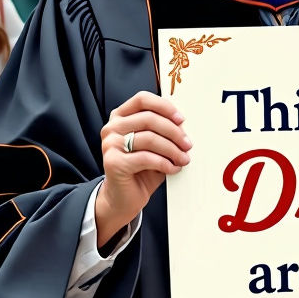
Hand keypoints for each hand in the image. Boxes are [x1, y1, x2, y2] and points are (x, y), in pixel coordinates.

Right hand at [95, 91, 191, 245]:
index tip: (181, 119)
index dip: (164, 106)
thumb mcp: (153, 145)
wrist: (123, 198)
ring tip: (183, 159)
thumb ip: (162, 131)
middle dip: (174, 132)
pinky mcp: (113, 162)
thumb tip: (184, 124)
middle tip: (188, 144)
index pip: (142, 99)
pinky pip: (146, 158)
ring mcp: (110, 144)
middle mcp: (112, 127)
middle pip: (149, 119)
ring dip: (172, 149)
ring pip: (149, 138)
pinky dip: (165, 163)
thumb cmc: (141, 169)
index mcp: (120, 117)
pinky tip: (173, 169)